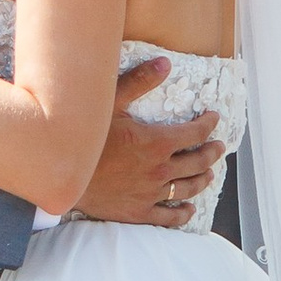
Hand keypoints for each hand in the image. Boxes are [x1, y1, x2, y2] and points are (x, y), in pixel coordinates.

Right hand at [76, 58, 220, 230]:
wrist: (61, 176)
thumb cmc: (83, 137)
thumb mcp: (109, 103)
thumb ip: (139, 81)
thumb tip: (165, 63)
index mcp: (156, 143)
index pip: (194, 133)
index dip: (208, 124)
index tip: (213, 118)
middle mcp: (159, 170)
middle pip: (197, 162)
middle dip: (212, 152)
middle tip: (219, 147)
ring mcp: (150, 194)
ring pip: (188, 188)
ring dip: (203, 179)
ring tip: (210, 173)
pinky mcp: (137, 213)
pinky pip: (168, 217)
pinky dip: (183, 214)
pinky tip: (189, 210)